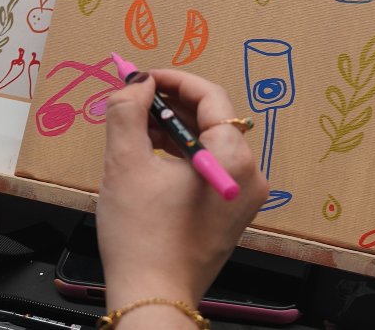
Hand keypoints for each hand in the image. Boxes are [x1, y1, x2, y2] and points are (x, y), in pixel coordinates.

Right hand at [96, 69, 266, 322]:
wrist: (153, 297)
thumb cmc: (140, 235)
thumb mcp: (125, 164)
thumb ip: (127, 111)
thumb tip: (135, 81)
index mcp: (232, 158)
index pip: (210, 96)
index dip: (173, 80)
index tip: (141, 78)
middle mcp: (249, 174)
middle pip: (213, 118)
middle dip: (171, 104)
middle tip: (134, 99)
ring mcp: (244, 196)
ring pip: (209, 143)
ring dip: (174, 129)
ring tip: (136, 127)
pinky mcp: (231, 212)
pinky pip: (210, 167)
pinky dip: (183, 154)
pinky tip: (151, 154)